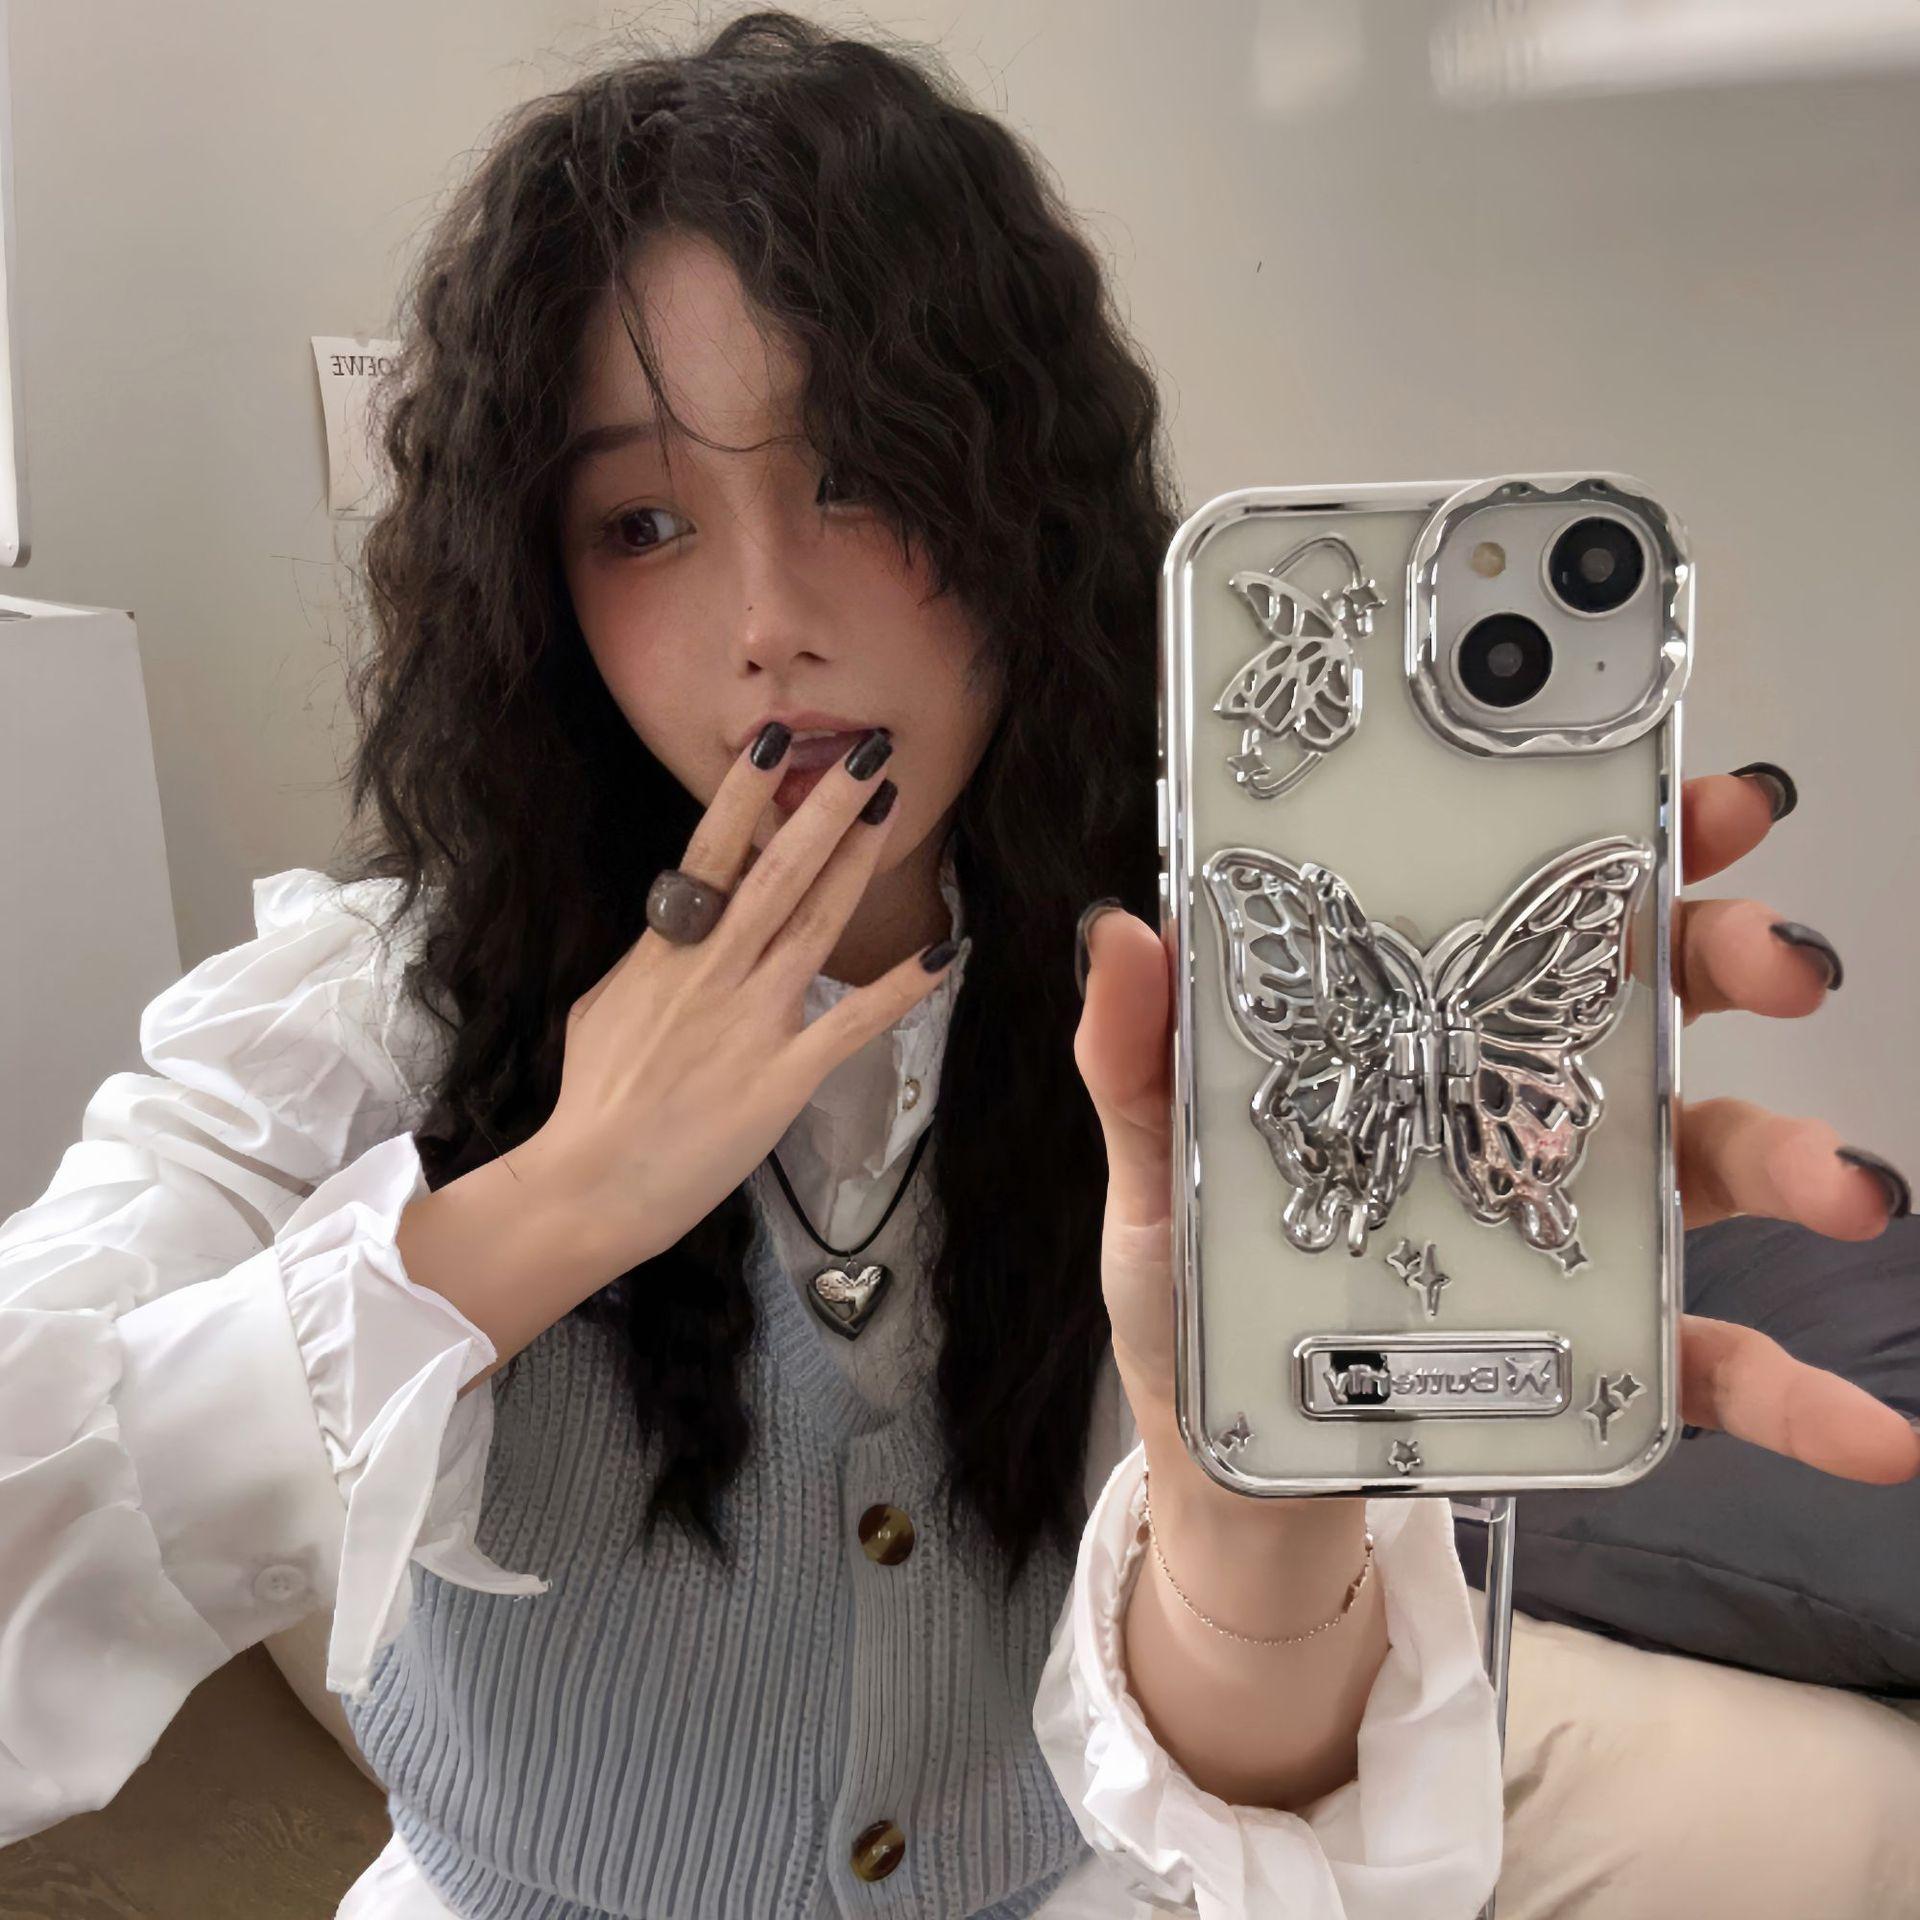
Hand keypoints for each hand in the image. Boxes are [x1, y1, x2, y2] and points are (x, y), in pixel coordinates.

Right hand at [538, 725, 957, 1278]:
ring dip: (858, 861)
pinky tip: (941, 953)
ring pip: (818, 922)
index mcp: (668, 948)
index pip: (712, 853)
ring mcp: (755, 1020)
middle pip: (780, 871)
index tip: (779, 743)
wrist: (594, 1181)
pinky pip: (853, 1021)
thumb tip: (677, 922)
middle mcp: (717, 970)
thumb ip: (649, 956)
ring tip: (892, 807)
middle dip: (826, 805)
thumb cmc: (593, 1096)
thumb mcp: (605, 1004)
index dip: (747, 795)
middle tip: (868, 752)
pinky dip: (900, 987)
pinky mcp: (786, 1074)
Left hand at [1074, 765, 1918, 1488]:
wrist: (1235, 1473)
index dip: (1611, 847)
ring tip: (1849, 1185)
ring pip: (1704, 1161)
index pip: (1514, 919)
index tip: (1688, 797)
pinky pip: (1706, 1363)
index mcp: (1418, 1047)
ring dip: (1794, 1158)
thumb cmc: (1198, 1304)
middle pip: (1643, 1007)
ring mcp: (1565, 1225)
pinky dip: (1794, 1392)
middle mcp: (1509, 1112)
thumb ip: (1138, 1064)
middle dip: (1727, 959)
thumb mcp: (1151, 1175)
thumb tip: (1126, 933)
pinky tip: (1866, 1426)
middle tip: (1779, 959)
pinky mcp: (1585, 1351)